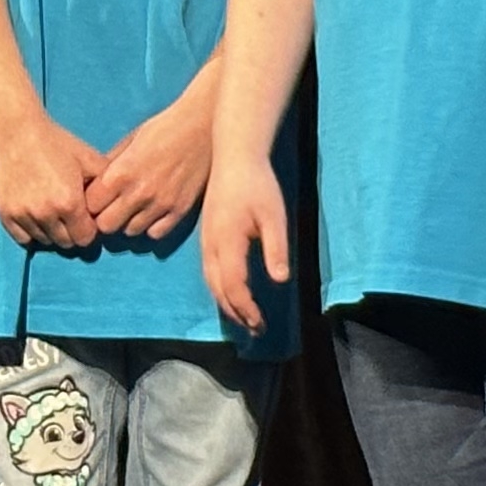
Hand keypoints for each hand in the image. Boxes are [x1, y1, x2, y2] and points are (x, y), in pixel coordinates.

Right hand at [0, 105, 106, 250]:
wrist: (15, 131)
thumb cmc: (56, 143)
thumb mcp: (89, 159)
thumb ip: (107, 186)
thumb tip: (115, 208)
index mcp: (70, 203)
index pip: (86, 239)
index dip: (90, 229)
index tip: (87, 217)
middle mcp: (46, 214)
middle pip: (66, 243)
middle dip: (72, 232)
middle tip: (71, 214)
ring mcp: (23, 216)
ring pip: (45, 242)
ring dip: (52, 232)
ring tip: (53, 211)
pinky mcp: (5, 214)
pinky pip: (23, 239)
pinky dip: (32, 232)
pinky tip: (37, 216)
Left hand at [84, 89, 213, 243]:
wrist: (204, 124)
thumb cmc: (165, 127)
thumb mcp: (130, 141)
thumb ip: (111, 166)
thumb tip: (95, 187)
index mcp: (121, 173)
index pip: (90, 206)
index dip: (92, 202)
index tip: (98, 197)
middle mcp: (139, 193)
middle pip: (106, 226)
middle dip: (106, 216)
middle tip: (114, 205)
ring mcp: (161, 204)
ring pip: (130, 232)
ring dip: (129, 221)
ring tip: (136, 205)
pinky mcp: (180, 211)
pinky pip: (156, 234)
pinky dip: (151, 225)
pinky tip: (154, 210)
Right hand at [196, 152, 289, 333]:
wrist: (233, 156)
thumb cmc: (258, 184)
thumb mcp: (274, 216)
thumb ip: (276, 249)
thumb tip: (280, 280)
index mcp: (227, 243)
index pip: (234, 287)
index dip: (246, 309)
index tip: (261, 323)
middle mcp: (211, 247)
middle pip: (219, 290)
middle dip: (236, 313)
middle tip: (255, 329)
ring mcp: (206, 242)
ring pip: (210, 283)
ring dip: (226, 304)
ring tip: (244, 319)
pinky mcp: (207, 237)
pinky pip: (209, 272)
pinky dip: (219, 290)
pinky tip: (231, 293)